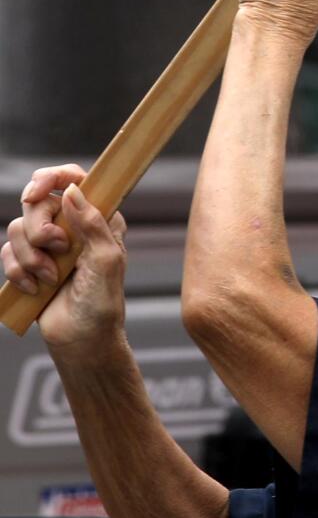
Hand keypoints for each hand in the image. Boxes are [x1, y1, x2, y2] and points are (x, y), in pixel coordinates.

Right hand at [3, 168, 127, 350]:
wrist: (81, 340)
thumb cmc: (102, 302)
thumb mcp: (107, 261)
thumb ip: (93, 223)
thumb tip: (71, 190)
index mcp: (96, 217)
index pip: (73, 179)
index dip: (51, 177)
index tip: (35, 192)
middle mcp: (71, 225)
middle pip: (36, 201)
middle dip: (41, 230)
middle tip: (59, 250)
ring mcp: (47, 245)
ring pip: (18, 228)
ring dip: (32, 257)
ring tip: (51, 278)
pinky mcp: (28, 263)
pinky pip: (7, 253)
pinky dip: (18, 272)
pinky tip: (36, 288)